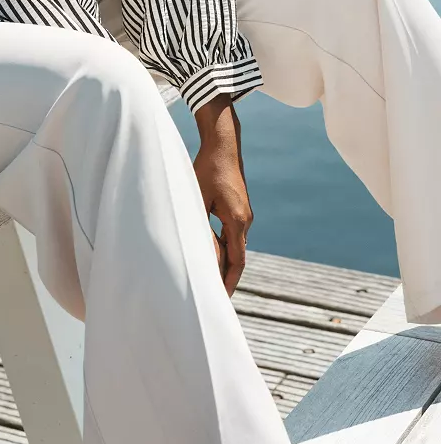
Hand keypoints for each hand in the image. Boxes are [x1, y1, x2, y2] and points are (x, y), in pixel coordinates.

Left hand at [192, 94, 252, 295]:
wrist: (223, 144)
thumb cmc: (207, 168)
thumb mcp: (199, 197)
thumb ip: (202, 227)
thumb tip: (202, 254)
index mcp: (237, 220)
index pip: (236, 260)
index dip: (228, 281)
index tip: (221, 298)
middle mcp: (245, 219)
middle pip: (237, 256)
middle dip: (226, 276)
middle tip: (214, 296)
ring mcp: (244, 213)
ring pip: (235, 246)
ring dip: (225, 261)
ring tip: (211, 279)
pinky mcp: (239, 208)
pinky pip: (233, 234)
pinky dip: (224, 247)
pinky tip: (212, 253)